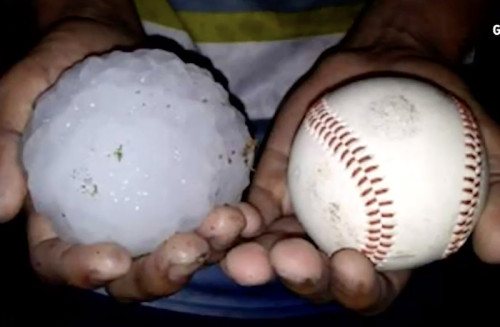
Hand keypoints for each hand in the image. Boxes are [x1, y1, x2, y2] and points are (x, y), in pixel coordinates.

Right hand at [0, 18, 255, 302]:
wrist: (104, 44)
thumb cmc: (57, 70)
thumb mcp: (20, 94)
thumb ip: (5, 145)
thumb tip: (2, 206)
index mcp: (60, 218)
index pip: (62, 260)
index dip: (82, 271)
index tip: (112, 258)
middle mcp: (110, 225)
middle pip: (133, 274)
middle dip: (162, 273)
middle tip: (191, 248)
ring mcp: (154, 211)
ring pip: (180, 250)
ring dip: (210, 249)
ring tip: (230, 224)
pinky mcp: (189, 190)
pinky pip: (209, 210)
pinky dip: (229, 217)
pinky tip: (246, 209)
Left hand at [218, 46, 499, 313]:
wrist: (388, 70)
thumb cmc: (441, 113)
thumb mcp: (485, 147)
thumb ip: (495, 195)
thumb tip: (497, 248)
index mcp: (385, 250)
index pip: (372, 287)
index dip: (360, 288)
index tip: (352, 263)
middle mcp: (338, 242)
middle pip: (315, 278)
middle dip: (300, 278)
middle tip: (290, 258)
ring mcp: (300, 221)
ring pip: (273, 253)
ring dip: (254, 260)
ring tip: (242, 255)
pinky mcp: (271, 193)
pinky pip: (250, 215)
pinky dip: (234, 223)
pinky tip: (224, 219)